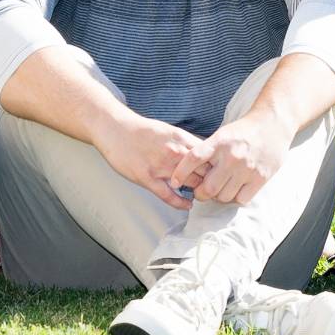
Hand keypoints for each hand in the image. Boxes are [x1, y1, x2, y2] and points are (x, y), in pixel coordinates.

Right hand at [97, 110, 213, 208]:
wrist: (114, 128)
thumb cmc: (141, 130)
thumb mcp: (168, 130)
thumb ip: (185, 142)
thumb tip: (204, 152)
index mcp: (181, 138)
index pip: (209, 156)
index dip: (217, 166)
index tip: (220, 173)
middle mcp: (174, 152)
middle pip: (204, 172)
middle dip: (211, 181)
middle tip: (214, 189)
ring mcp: (161, 166)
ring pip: (189, 184)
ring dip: (197, 192)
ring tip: (202, 197)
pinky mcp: (147, 178)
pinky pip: (168, 196)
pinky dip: (180, 203)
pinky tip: (187, 206)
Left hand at [191, 108, 291, 206]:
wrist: (272, 123)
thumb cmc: (244, 131)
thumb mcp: (222, 134)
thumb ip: (208, 151)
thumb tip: (189, 170)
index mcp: (219, 142)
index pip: (193, 158)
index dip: (181, 173)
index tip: (175, 182)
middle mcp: (231, 156)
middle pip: (208, 188)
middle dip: (201, 194)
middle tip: (201, 192)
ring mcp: (246, 168)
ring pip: (224, 197)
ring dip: (219, 197)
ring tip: (220, 189)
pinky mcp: (260, 178)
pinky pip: (241, 199)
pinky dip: (236, 198)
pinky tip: (236, 189)